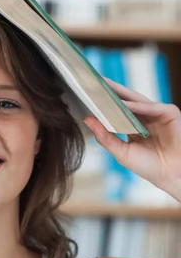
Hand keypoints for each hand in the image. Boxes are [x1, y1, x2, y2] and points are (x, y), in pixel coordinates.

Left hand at [84, 79, 180, 202]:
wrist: (171, 176)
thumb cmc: (149, 167)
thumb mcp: (122, 152)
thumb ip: (105, 137)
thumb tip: (87, 119)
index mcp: (134, 126)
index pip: (117, 110)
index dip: (103, 102)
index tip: (86, 94)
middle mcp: (146, 117)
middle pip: (125, 100)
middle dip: (110, 91)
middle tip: (93, 81)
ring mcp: (158, 114)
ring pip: (136, 100)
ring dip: (120, 94)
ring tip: (103, 88)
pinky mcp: (169, 113)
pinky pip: (150, 106)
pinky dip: (136, 105)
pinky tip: (123, 104)